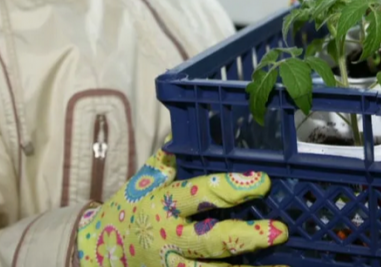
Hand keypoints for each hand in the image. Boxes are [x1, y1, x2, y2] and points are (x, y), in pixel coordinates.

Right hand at [76, 145, 288, 266]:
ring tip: (283, 265)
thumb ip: (169, 158)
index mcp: (162, 205)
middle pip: (212, 242)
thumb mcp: (145, 181)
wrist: (97, 253)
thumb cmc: (130, 209)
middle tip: (279, 230)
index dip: (232, 188)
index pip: (200, 194)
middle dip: (248, 237)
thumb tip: (191, 128)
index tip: (262, 182)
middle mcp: (168, 239)